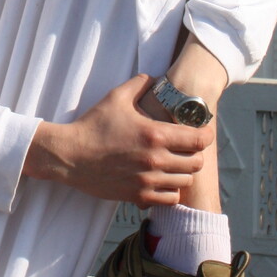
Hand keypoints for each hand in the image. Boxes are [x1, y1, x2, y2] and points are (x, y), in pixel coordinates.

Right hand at [23, 74, 214, 207]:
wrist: (70, 156)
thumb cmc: (93, 125)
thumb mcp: (115, 97)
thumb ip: (139, 84)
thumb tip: (154, 78)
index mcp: (154, 134)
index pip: (199, 139)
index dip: (205, 135)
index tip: (202, 132)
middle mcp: (155, 160)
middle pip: (196, 163)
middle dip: (195, 154)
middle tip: (185, 148)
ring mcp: (148, 181)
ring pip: (185, 182)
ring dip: (183, 172)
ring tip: (173, 164)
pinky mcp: (138, 196)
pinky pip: (170, 199)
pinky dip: (170, 190)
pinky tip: (161, 180)